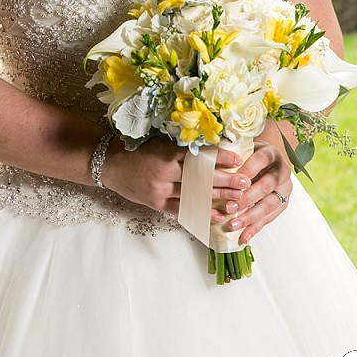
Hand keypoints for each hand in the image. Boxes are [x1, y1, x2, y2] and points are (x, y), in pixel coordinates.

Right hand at [102, 141, 258, 216]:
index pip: (199, 155)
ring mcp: (160, 190)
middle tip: (245, 181)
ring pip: (195, 195)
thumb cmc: (138, 149)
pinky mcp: (157, 203)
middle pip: (200, 178)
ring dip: (218, 197)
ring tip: (239, 198)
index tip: (238, 159)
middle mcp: (164, 172)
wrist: (110, 164)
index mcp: (166, 152)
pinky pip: (183, 210)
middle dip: (226, 180)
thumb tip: (212, 145)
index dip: (220, 158)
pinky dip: (202, 212)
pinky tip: (218, 214)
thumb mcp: (159, 141)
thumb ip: (182, 146)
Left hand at [210, 140, 291, 244]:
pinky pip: (270, 218)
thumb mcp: (244, 149)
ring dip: (250, 216)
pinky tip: (244, 236)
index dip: (248, 170)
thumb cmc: (250, 155)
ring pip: (269, 204)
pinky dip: (255, 228)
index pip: (261, 159)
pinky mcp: (283, 203)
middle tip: (229, 207)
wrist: (268, 161)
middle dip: (247, 198)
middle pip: (266, 185)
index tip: (235, 180)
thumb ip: (233, 153)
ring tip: (234, 224)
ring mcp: (284, 188)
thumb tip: (212, 158)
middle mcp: (282, 171)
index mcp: (272, 153)